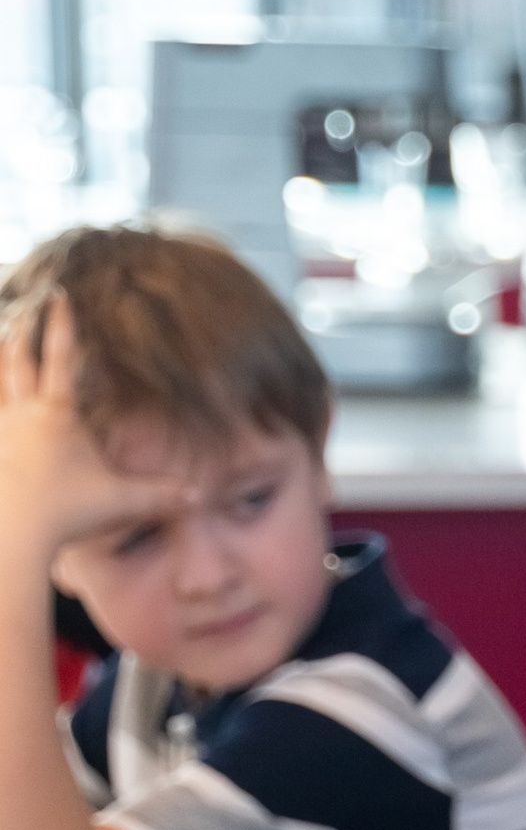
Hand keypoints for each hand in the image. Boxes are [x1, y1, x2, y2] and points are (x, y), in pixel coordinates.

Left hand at [0, 299, 185, 561]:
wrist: (13, 533)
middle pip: (19, 362)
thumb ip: (162, 495)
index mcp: (58, 415)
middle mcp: (23, 414)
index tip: (59, 296)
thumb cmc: (67, 512)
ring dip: (0, 360)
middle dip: (22, 333)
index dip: (62, 326)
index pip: (61, 358)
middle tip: (25, 312)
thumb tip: (202, 496)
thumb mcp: (123, 502)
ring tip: (0, 343)